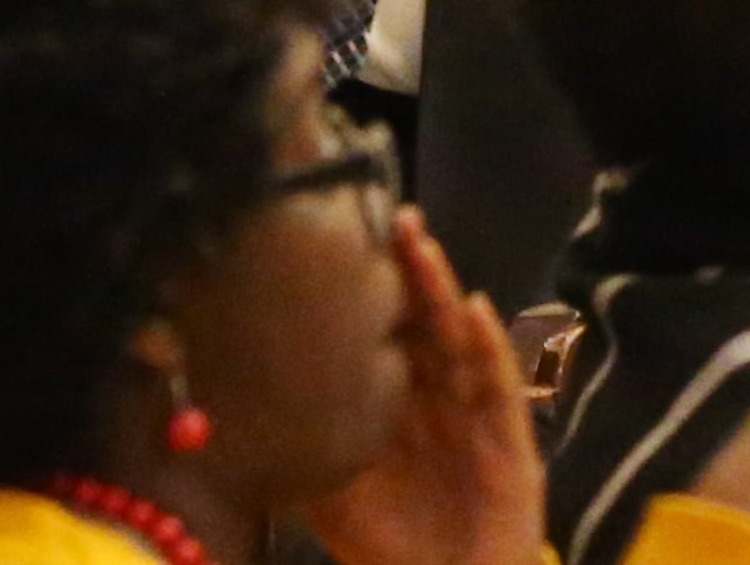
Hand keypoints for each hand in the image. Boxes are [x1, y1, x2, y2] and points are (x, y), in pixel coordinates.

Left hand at [296, 210, 543, 564]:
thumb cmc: (390, 548)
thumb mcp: (330, 497)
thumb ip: (297, 451)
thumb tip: (238, 413)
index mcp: (401, 404)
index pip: (388, 333)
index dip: (371, 290)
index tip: (343, 241)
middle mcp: (441, 398)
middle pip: (425, 321)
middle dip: (410, 270)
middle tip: (391, 217)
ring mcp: (477, 415)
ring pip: (460, 340)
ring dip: (443, 291)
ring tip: (422, 246)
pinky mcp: (511, 442)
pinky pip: (500, 387)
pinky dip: (490, 347)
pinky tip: (476, 311)